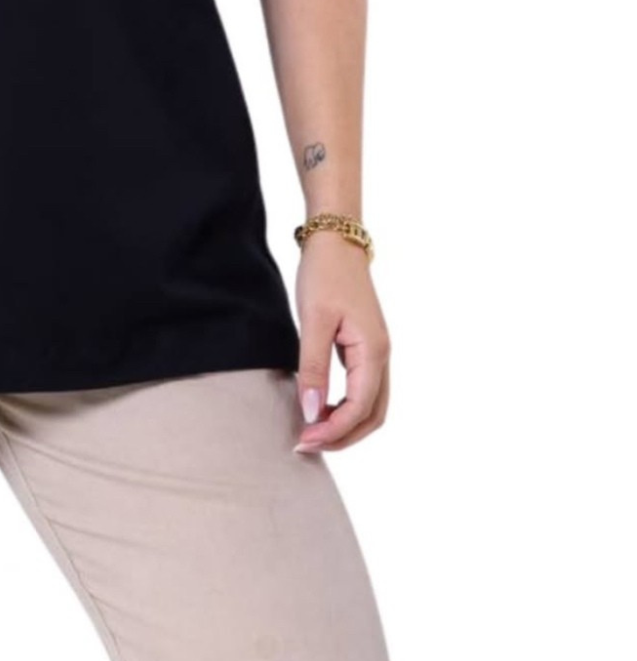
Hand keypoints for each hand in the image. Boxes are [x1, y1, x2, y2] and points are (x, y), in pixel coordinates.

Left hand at [292, 231, 390, 453]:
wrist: (336, 241)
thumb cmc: (324, 275)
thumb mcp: (313, 320)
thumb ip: (314, 367)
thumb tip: (312, 412)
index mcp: (373, 352)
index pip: (359, 409)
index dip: (333, 431)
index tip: (303, 440)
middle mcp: (381, 356)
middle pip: (372, 416)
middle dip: (342, 437)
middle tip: (306, 444)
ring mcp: (376, 352)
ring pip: (371, 405)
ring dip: (346, 425)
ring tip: (313, 432)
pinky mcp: (366, 347)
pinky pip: (363, 390)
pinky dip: (346, 407)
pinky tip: (322, 407)